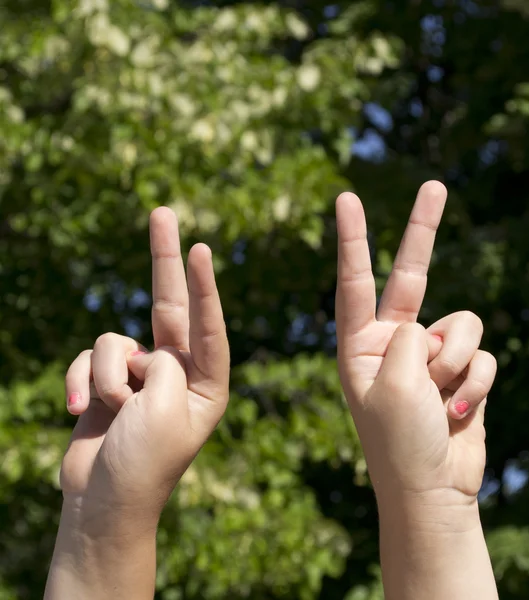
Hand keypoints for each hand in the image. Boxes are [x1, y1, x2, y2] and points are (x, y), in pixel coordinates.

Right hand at [61, 207, 229, 523]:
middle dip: (165, 259)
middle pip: (171, 305)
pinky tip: (82, 411)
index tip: (200, 248)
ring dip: (105, 375)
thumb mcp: (165, 411)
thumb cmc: (144, 464)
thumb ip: (164, 366)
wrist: (102, 503)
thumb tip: (143, 351)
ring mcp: (143, 375)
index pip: (208, 325)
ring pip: (115, 341)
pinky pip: (89, 358)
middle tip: (164, 212)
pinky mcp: (110, 381)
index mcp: (208, 383)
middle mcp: (179, 372)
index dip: (203, 286)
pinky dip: (81, 381)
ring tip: (113, 410)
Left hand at [336, 181, 495, 503]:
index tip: (345, 199)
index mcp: (360, 344)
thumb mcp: (394, 386)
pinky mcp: (458, 369)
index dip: (353, 239)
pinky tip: (459, 410)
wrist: (434, 489)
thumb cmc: (400, 444)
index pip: (355, 281)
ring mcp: (427, 354)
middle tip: (434, 184)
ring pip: (460, 323)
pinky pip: (480, 353)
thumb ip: (409, 340)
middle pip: (412, 275)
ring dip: (456, 362)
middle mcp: (393, 341)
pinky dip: (474, 383)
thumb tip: (433, 326)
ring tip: (441, 396)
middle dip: (423, 231)